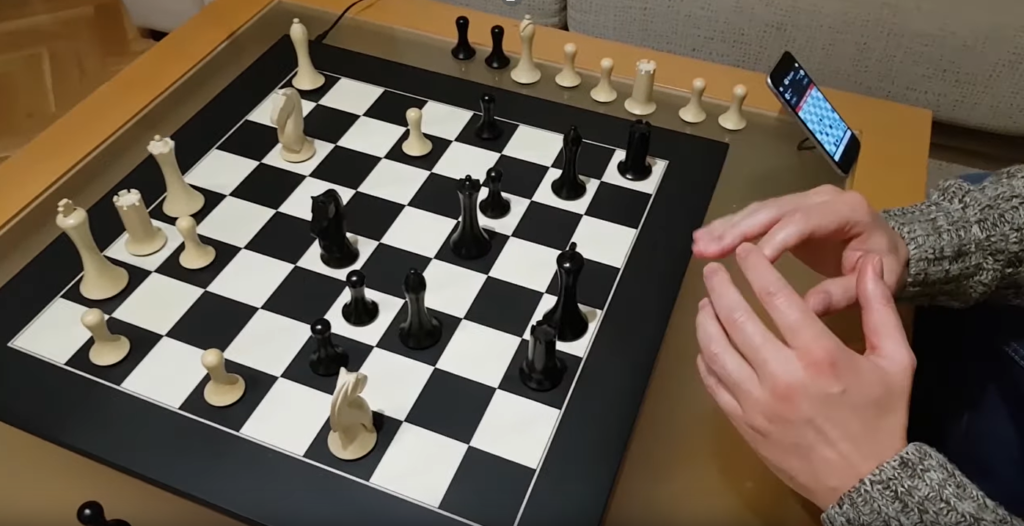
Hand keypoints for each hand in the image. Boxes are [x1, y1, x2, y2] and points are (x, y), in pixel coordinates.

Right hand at [691, 186, 908, 314]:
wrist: (890, 243)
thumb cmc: (885, 264)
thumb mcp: (879, 279)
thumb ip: (847, 291)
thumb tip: (807, 306)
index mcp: (845, 211)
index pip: (801, 222)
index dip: (772, 240)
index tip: (746, 262)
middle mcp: (820, 198)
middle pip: (771, 211)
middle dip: (736, 231)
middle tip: (706, 249)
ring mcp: (802, 200)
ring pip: (758, 211)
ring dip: (726, 228)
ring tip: (698, 246)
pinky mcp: (789, 209)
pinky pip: (757, 216)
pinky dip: (730, 227)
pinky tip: (707, 238)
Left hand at [695, 244, 915, 508]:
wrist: (864, 482)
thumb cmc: (881, 419)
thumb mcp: (896, 362)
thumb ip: (880, 311)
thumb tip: (870, 265)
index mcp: (820, 355)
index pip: (776, 297)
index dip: (755, 269)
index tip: (744, 252)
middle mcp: (782, 375)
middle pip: (737, 318)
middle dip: (719, 288)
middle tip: (712, 269)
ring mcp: (757, 401)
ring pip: (716, 350)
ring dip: (705, 321)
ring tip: (704, 303)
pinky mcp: (743, 422)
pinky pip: (713, 383)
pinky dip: (705, 359)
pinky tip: (706, 344)